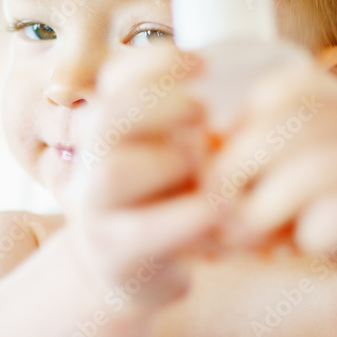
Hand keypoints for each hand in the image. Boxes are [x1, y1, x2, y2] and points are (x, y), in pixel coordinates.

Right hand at [67, 47, 218, 315]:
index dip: (152, 63)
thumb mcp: (168, 154)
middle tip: (203, 112)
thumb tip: (247, 77)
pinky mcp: (115, 255)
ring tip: (203, 165)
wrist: (129, 274)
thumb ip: (185, 121)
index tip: (201, 62)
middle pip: (106, 120)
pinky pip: (145, 230)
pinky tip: (219, 210)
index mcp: (104, 130)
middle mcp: (89, 165)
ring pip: (113, 171)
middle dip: (158, 105)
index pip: (112, 80)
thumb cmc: (162, 202)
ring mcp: (94, 211)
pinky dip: (186, 216)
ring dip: (169, 160)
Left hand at [203, 65, 336, 307]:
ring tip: (245, 239)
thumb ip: (247, 161)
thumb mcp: (284, 180)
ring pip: (311, 170)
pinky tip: (302, 249)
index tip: (216, 165)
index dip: (238, 125)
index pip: (281, 89)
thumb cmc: (328, 220)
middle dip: (237, 170)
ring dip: (263, 210)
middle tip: (215, 208)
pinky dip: (305, 238)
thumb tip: (187, 155)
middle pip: (289, 126)